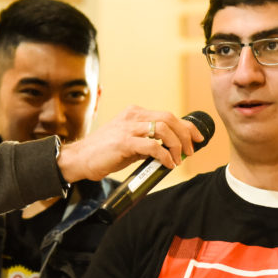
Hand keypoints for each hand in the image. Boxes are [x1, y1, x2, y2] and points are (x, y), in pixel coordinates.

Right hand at [57, 105, 205, 181]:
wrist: (79, 159)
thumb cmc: (104, 152)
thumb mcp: (129, 142)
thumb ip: (147, 141)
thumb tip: (170, 149)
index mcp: (134, 113)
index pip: (167, 115)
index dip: (186, 126)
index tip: (197, 138)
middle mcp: (133, 116)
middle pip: (169, 118)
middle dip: (185, 135)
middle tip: (191, 151)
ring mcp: (128, 127)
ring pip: (164, 129)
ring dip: (176, 146)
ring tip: (178, 160)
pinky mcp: (124, 142)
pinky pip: (153, 145)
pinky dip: (165, 155)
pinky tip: (167, 164)